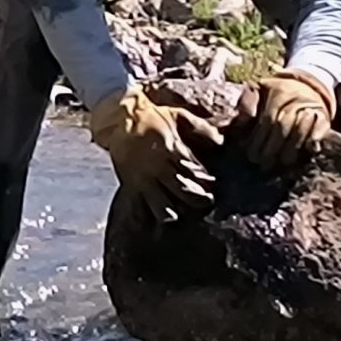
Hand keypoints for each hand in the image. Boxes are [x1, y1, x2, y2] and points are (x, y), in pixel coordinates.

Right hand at [88, 85, 224, 213]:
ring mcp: (144, 179)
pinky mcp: (131, 186)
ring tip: (180, 212)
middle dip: (198, 200)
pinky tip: (154, 224)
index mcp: (171, 150)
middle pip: (183, 192)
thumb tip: (222, 141)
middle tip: (206, 201)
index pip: (195, 172)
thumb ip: (201, 128)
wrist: (118, 117)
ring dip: (174, 213)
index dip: (206, 180)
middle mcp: (158, 168)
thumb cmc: (152, 117)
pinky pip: (139, 210)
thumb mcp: (178, 116)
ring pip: (163, 208)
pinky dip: (147, 219)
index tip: (213, 183)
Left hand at [239, 71, 334, 174]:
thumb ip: (248, 101)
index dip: (259, 139)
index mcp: (278, 92)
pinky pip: (319, 131)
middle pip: (282, 126)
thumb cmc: (277, 93)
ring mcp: (311, 108)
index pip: (267, 119)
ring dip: (290, 149)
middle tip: (264, 164)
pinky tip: (305, 152)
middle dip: (271, 148)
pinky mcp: (324, 118)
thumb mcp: (260, 89)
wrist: (307, 87)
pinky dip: (312, 141)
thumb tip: (243, 118)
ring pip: (299, 130)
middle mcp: (295, 99)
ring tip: (282, 162)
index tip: (252, 155)